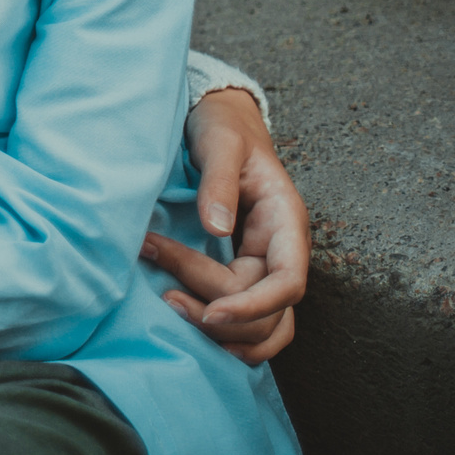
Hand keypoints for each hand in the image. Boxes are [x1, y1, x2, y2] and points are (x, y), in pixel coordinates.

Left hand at [151, 87, 309, 362]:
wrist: (218, 120)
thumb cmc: (223, 128)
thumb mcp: (221, 144)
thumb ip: (219, 181)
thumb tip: (217, 228)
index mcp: (285, 221)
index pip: (288, 282)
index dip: (255, 306)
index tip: (213, 312)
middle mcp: (279, 250)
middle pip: (266, 307)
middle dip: (219, 311)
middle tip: (166, 298)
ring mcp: (262, 264)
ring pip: (262, 325)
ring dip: (223, 333)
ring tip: (173, 311)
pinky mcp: (242, 269)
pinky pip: (247, 318)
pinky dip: (227, 334)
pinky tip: (193, 328)